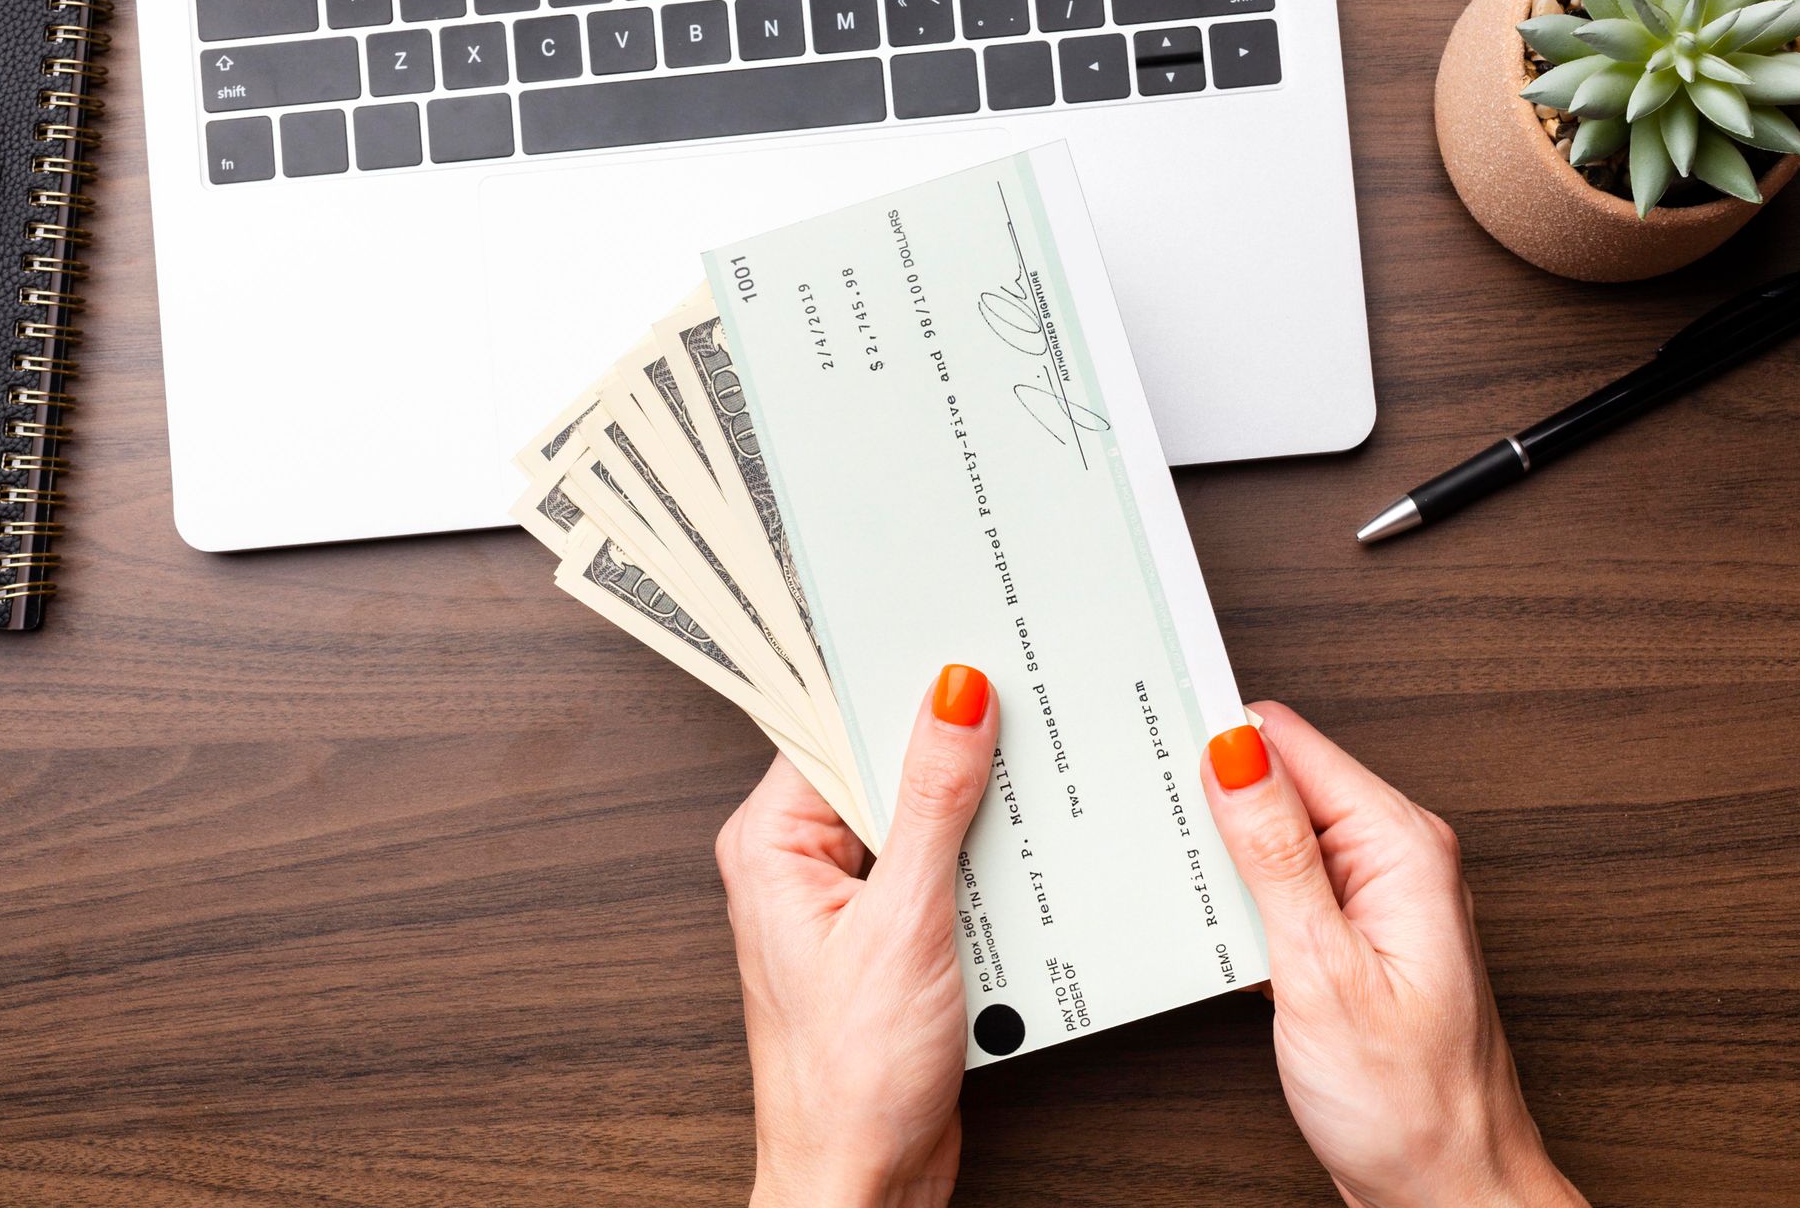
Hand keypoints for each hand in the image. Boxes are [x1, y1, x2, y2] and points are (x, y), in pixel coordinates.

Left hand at [716, 665, 996, 1207]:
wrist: (861, 1182)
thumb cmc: (848, 1079)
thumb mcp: (905, 921)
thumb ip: (933, 801)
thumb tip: (952, 698)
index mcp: (770, 843)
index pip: (832, 725)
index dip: (895, 684)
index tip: (959, 644)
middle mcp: (797, 863)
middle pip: (878, 765)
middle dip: (947, 744)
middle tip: (1014, 704)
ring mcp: (843, 899)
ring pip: (916, 815)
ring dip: (973, 808)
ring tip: (1028, 783)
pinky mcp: (887, 933)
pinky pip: (937, 866)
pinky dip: (982, 858)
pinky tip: (1023, 855)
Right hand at [1202, 703, 1586, 1207]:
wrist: (1447, 1195)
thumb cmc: (1413, 1107)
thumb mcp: (1323, 971)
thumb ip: (1275, 854)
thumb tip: (1234, 754)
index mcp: (1400, 847)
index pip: (1290, 742)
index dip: (1214, 736)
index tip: (1151, 737)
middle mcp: (1393, 860)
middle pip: (1277, 781)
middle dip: (1210, 797)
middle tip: (1153, 827)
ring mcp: (1371, 899)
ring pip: (1269, 836)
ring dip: (1219, 856)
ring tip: (1180, 887)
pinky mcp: (1347, 937)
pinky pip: (1277, 887)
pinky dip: (1237, 903)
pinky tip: (1214, 933)